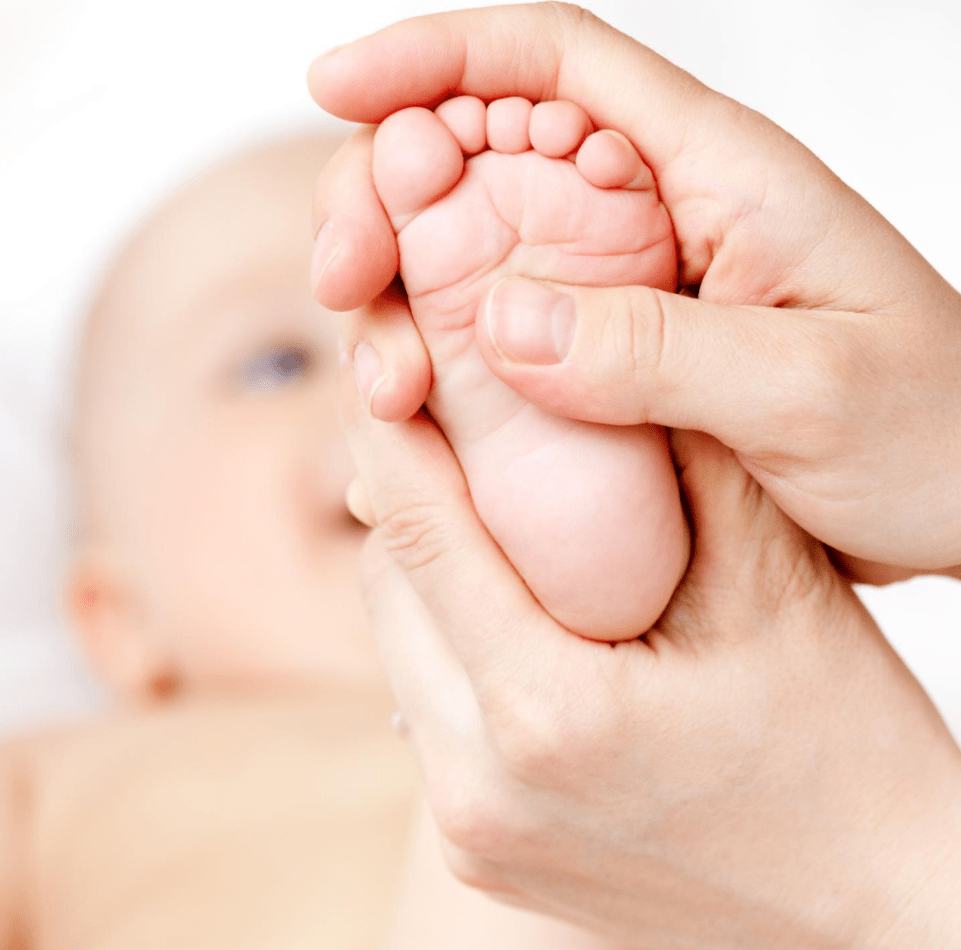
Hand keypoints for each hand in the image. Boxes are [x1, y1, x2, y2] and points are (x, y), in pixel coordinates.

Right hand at [309, 3, 960, 580]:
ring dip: (404, 291)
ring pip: (483, 247)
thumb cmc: (936, 434)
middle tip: (339, 277)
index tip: (334, 85)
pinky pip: (509, 331)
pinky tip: (416, 406)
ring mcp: (632, 283)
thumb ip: (659, 351)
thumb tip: (496, 320)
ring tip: (378, 375)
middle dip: (387, 191)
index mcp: (717, 172)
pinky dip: (447, 357)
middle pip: (489, 148)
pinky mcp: (620, 352)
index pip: (556, 59)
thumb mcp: (813, 390)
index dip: (436, 55)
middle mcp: (658, 212)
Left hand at [337, 348, 960, 948]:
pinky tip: (508, 605)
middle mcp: (480, 786)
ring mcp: (471, 829)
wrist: (874, 907)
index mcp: (550, 714)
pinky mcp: (478, 849)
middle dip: (407, 494)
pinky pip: (424, 708)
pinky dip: (447, 638)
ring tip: (486, 511)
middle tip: (447, 426)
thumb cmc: (845, 748)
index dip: (391, 434)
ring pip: (397, 646)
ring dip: (426, 568)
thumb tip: (586, 367)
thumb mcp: (774, 583)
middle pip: (390, 590)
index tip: (383, 362)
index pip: (422, 536)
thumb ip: (678, 462)